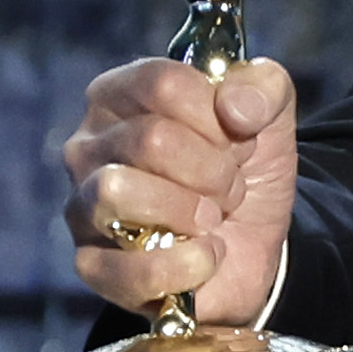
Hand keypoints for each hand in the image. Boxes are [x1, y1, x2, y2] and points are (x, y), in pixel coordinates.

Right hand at [59, 57, 296, 323]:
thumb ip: (265, 87)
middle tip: (229, 186)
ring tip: (211, 218)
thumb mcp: (269, 117)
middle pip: (151, 139)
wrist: (254, 243)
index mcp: (120, 95)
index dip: (216, 116)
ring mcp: (83, 206)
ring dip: (191, 211)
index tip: (236, 137)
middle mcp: (88, 146)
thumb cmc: (242, 169)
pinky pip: (132, 267)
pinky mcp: (92, 265)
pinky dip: (188, 264)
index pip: (162, 84)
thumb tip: (235, 106)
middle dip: (213, 169)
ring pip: (118, 191)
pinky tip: (206, 256)